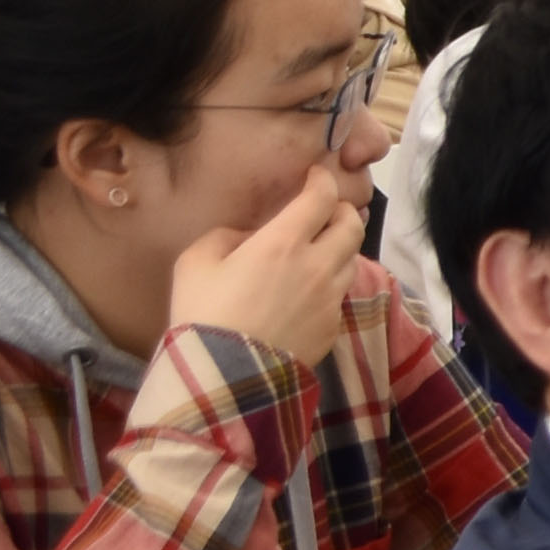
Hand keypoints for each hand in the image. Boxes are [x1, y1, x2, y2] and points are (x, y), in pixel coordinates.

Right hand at [169, 169, 364, 365]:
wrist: (225, 374)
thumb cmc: (203, 313)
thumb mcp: (196, 262)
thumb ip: (226, 237)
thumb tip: (250, 236)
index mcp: (283, 243)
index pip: (320, 198)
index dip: (322, 180)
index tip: (316, 175)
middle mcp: (317, 266)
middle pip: (353, 225)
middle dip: (344, 210)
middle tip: (327, 209)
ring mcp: (330, 298)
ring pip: (352, 259)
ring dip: (341, 246)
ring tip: (321, 247)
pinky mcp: (333, 326)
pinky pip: (341, 293)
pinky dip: (332, 281)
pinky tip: (311, 287)